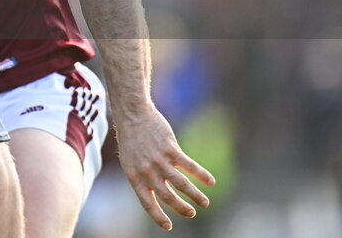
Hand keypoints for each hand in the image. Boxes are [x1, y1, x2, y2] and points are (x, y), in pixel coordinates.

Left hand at [115, 105, 215, 230]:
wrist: (132, 115)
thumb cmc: (131, 139)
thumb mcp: (130, 161)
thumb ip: (144, 177)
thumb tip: (160, 192)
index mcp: (135, 177)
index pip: (147, 203)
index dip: (158, 216)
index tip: (168, 226)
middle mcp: (147, 171)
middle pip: (168, 196)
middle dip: (182, 208)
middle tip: (191, 213)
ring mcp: (159, 160)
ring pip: (181, 184)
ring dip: (195, 195)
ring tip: (204, 203)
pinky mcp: (170, 149)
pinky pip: (189, 165)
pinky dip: (201, 174)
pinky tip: (211, 181)